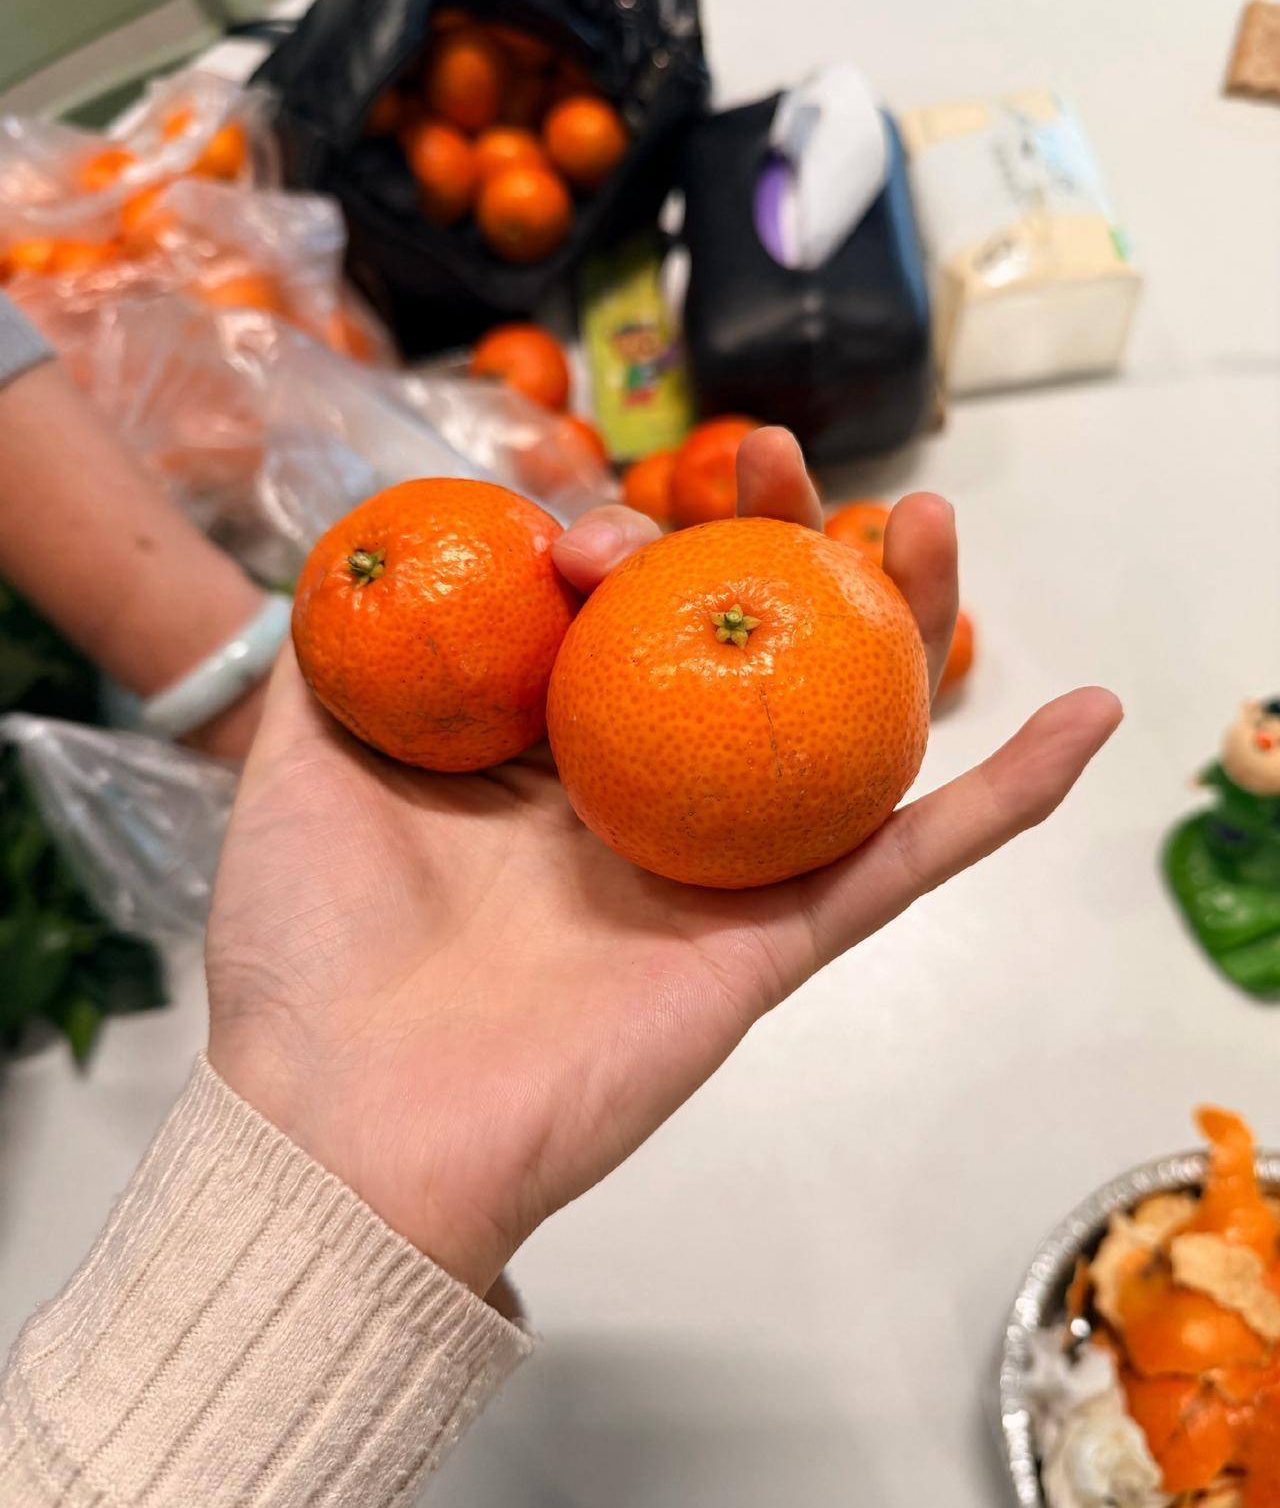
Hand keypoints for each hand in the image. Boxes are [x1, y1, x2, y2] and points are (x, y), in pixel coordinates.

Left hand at [206, 430, 1120, 1295]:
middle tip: (776, 454)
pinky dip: (1006, 796)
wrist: (348, 1121)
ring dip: (910, 620)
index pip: (628, 614)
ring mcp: (722, 868)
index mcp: (546, 757)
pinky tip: (1084, 716)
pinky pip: (911, 861)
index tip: (596, 518)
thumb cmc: (310, 950)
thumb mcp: (300, 764)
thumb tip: (354, 552)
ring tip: (926, 518)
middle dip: (777, 535)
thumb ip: (335, 659)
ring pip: (849, 729)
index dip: (637, 537)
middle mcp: (646, 798)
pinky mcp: (780, 942)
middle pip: (749, 643)